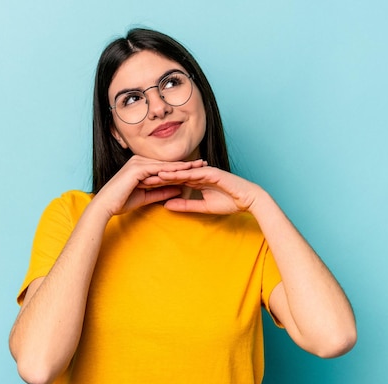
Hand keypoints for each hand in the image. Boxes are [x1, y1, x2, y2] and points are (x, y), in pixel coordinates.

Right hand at [92, 156, 207, 217]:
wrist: (106, 205)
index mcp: (140, 166)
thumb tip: (177, 190)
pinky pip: (159, 169)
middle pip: (167, 162)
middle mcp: (139, 161)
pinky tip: (186, 171)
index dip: (181, 167)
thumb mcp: (146, 196)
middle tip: (204, 162)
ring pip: (165, 164)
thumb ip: (161, 192)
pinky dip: (173, 170)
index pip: (165, 166)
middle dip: (186, 163)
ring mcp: (138, 163)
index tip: (197, 169)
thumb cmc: (122, 202)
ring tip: (199, 165)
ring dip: (183, 165)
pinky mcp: (137, 168)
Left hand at [141, 166, 263, 213]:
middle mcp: (198, 174)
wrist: (248, 200)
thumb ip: (185, 205)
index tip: (143, 187)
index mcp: (195, 181)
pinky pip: (193, 173)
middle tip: (139, 178)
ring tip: (150, 174)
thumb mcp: (202, 207)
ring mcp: (204, 171)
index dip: (158, 183)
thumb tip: (165, 205)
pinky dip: (181, 173)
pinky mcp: (211, 172)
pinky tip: (169, 174)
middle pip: (174, 174)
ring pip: (181, 171)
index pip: (173, 181)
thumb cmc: (229, 203)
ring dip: (166, 173)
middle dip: (157, 176)